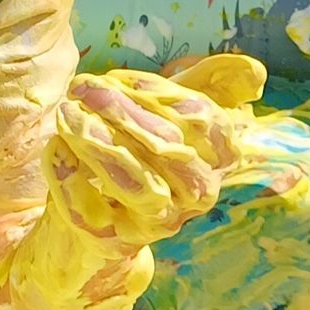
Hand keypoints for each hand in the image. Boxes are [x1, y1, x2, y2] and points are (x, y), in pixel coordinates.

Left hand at [53, 62, 256, 245]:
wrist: (98, 215)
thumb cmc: (139, 149)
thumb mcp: (171, 109)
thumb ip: (209, 83)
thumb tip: (253, 70)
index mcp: (217, 160)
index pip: (203, 121)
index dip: (160, 94)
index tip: (115, 76)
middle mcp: (196, 195)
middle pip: (170, 150)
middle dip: (124, 112)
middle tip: (84, 86)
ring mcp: (158, 223)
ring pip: (140, 185)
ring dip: (102, 145)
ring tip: (69, 113)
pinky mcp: (116, 239)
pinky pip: (95, 209)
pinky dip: (71, 174)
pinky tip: (56, 146)